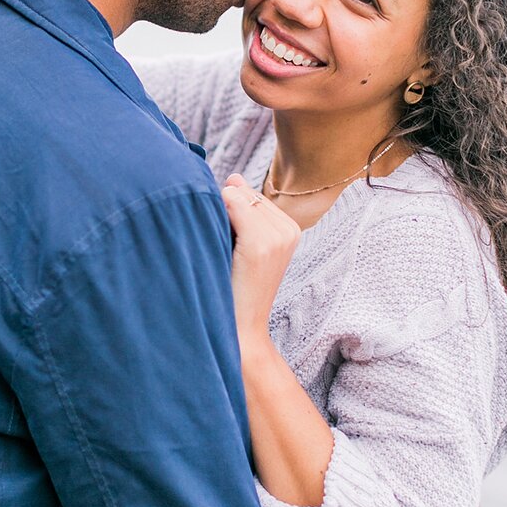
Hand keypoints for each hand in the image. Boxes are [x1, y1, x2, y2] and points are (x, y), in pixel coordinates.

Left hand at [221, 173, 301, 341]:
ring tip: (217, 249)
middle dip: (224, 209)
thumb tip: (234, 177)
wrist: (239, 330)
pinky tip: (216, 241)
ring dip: (217, 214)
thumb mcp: (243, 245)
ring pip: (237, 197)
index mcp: (290, 228)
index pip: (251, 196)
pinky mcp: (261, 244)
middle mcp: (290, 230)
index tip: (224, 240)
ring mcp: (278, 237)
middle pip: (245, 194)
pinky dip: (217, 216)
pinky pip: (232, 205)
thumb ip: (242, 209)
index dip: (229, 211)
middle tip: (218, 246)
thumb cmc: (235, 288)